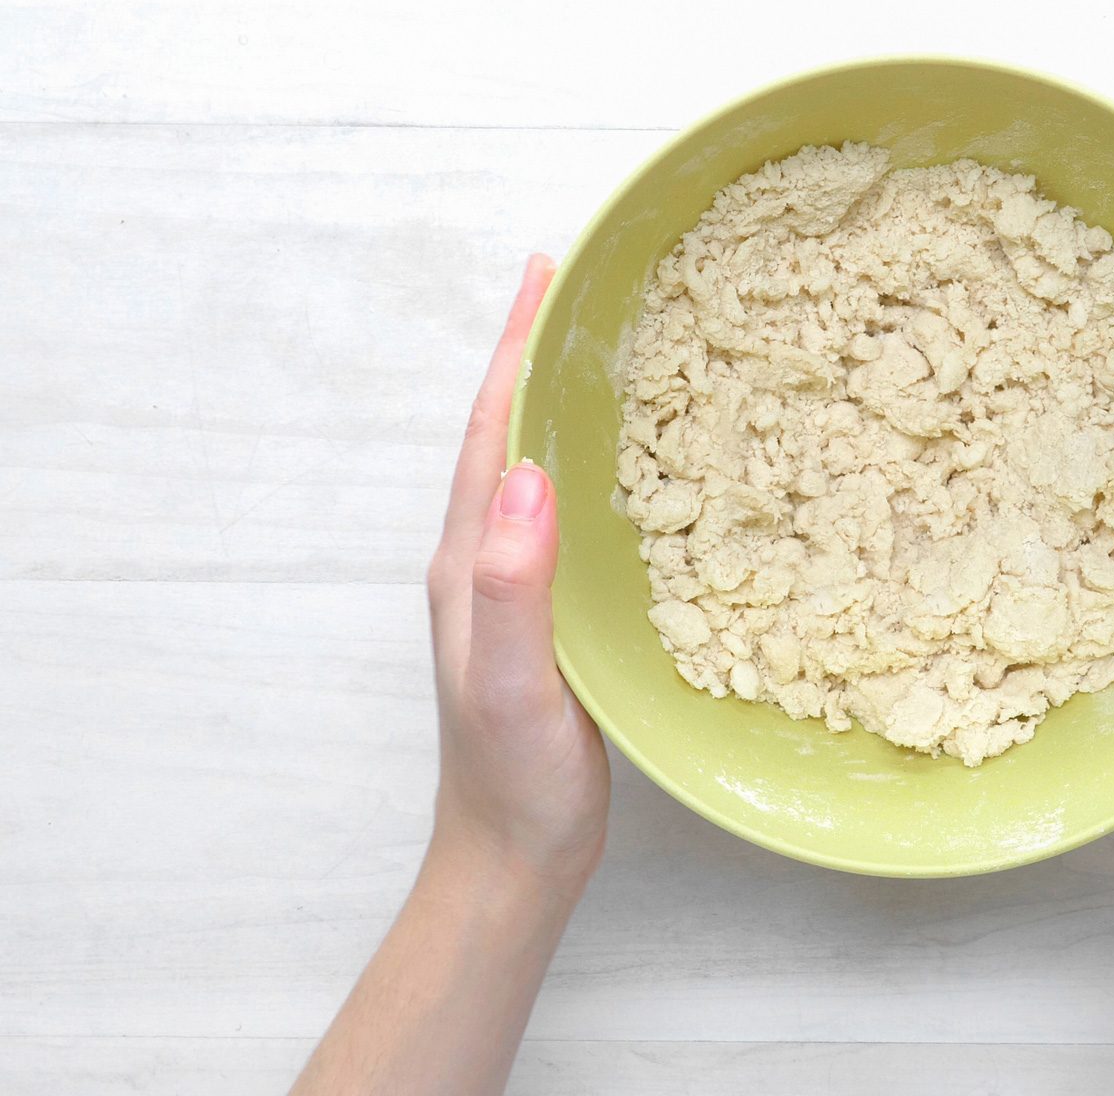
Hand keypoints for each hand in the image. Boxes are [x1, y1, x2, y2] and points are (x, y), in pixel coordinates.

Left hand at [294, 258, 610, 1095]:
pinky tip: (631, 461)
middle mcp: (485, 558)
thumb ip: (512, 585)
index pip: (487, 431)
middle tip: (582, 283)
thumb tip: (525, 474)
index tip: (545, 272)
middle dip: (537, 351)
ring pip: (536, 465)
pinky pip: (568, 510)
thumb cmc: (515, 777)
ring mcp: (516, 585)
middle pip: (506, 431)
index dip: (514, 347)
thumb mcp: (514, 683)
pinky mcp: (552, 610)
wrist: (515, 853)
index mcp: (468, 559)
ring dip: (561, 398)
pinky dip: (592, 461)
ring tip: (608, 345)